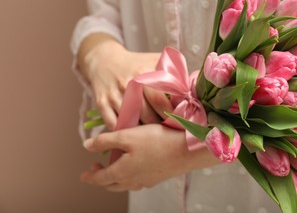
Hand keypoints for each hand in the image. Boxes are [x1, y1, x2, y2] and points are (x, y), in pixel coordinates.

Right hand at [77, 33, 172, 128]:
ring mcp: (114, 95)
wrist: (105, 60)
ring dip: (144, 132)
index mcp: (143, 73)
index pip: (161, 100)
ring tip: (155, 137)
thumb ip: (174, 71)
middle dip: (160, 126)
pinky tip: (135, 135)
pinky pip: (114, 124)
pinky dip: (124, 132)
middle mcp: (128, 84)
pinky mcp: (101, 103)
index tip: (180, 122)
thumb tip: (194, 87)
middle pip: (148, 114)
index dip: (172, 114)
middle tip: (170, 132)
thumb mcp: (154, 60)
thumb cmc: (136, 63)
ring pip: (131, 122)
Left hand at [80, 124, 219, 190]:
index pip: (100, 178)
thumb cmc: (157, 140)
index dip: (90, 176)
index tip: (84, 174)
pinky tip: (136, 167)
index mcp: (122, 172)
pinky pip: (138, 182)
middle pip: (111, 185)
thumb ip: (105, 141)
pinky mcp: (158, 178)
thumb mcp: (127, 135)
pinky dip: (130, 177)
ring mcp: (147, 181)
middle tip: (97, 169)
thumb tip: (87, 146)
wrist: (187, 150)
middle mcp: (133, 181)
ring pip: (125, 185)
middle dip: (101, 178)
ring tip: (115, 167)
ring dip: (116, 179)